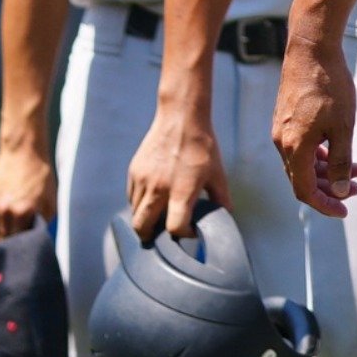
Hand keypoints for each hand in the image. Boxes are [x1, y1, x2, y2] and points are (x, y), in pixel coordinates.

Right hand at [0, 127, 53, 238]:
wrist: (23, 153)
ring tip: (15, 228)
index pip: (20, 240)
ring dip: (5, 233)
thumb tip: (35, 236)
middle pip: (5, 239)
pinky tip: (9, 211)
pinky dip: (0, 220)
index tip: (27, 247)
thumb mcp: (51, 199)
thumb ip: (43, 220)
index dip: (24, 245)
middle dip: (12, 243)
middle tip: (20, 244)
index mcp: (24, 212)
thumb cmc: (41, 176)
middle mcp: (6, 211)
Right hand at [125, 106, 224, 243]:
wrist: (180, 120)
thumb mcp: (218, 174)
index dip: (182, 234)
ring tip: (156, 218)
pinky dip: (138, 204)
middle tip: (159, 236)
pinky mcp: (133, 172)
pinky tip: (152, 199)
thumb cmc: (203, 147)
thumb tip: (225, 216)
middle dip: (150, 236)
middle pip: (142, 227)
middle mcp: (158, 190)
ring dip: (144, 219)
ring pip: (134, 212)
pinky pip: (131, 196)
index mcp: (181, 192)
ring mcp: (142, 181)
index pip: (174, 227)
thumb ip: (221, 198)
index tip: (189, 231)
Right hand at [274, 43, 356, 217]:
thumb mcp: (344, 127)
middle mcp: (282, 142)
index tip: (344, 211)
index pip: (304, 190)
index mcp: (293, 148)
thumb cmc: (330, 87)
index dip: (324, 204)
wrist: (311, 51)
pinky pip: (301, 147)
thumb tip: (342, 191)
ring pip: (303, 163)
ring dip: (328, 171)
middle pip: (302, 179)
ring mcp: (282, 130)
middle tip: (356, 191)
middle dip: (330, 189)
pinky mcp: (286, 119)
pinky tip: (340, 153)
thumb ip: (342, 161)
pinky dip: (320, 154)